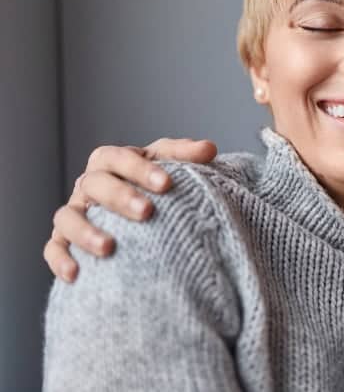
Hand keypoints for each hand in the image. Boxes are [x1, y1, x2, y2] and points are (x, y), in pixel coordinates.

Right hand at [43, 138, 216, 281]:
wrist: (146, 216)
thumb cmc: (159, 185)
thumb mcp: (173, 166)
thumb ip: (188, 156)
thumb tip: (209, 149)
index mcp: (113, 162)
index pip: (120, 158)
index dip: (140, 169)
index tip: (167, 184)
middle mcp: (89, 185)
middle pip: (94, 184)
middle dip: (120, 197)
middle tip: (147, 212)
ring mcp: (75, 212)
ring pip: (68, 217)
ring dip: (85, 231)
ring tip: (109, 247)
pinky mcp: (64, 240)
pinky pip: (54, 249)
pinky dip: (60, 259)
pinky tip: (76, 274)